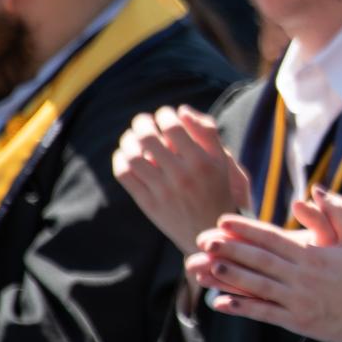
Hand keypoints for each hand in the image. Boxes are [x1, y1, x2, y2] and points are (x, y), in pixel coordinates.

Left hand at [112, 106, 250, 255]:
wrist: (208, 231)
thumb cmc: (216, 190)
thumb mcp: (221, 161)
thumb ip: (207, 132)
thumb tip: (182, 110)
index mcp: (202, 162)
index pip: (173, 128)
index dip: (164, 115)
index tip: (164, 114)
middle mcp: (182, 176)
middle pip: (149, 139)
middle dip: (141, 123)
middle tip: (143, 121)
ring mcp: (163, 191)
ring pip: (133, 156)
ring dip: (127, 140)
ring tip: (132, 136)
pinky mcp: (148, 204)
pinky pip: (125, 176)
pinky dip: (120, 160)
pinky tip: (125, 155)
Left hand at [190, 189, 341, 341]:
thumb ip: (338, 211)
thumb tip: (315, 190)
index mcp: (314, 255)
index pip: (273, 238)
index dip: (246, 229)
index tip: (223, 221)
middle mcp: (303, 277)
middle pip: (260, 260)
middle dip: (230, 249)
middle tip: (204, 240)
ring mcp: (297, 301)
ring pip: (257, 286)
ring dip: (230, 276)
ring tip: (205, 266)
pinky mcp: (296, 321)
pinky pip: (263, 313)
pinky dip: (241, 307)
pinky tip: (219, 302)